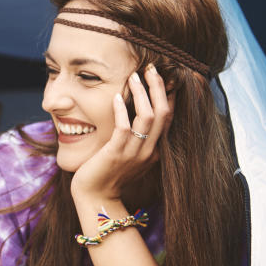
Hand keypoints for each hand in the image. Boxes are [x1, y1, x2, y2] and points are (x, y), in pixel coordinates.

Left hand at [70, 65, 172, 199]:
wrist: (96, 198)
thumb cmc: (108, 173)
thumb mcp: (128, 154)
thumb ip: (135, 136)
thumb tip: (133, 111)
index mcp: (155, 150)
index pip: (169, 117)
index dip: (168, 94)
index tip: (163, 75)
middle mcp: (149, 151)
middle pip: (164, 112)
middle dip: (158, 87)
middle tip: (151, 68)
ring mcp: (134, 153)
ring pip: (147, 117)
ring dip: (142, 93)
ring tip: (134, 76)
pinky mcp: (116, 154)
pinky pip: (124, 128)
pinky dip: (121, 110)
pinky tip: (115, 96)